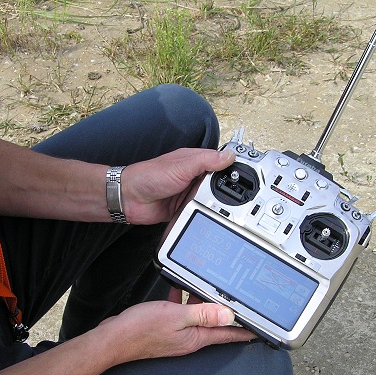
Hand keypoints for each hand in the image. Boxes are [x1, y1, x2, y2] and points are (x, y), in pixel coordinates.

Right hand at [99, 300, 255, 360]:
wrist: (113, 340)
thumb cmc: (140, 330)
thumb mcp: (176, 316)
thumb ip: (203, 314)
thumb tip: (228, 314)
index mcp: (196, 338)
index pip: (227, 335)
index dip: (245, 332)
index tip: (260, 330)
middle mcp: (189, 339)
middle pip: (214, 325)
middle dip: (225, 313)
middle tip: (236, 299)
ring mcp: (177, 336)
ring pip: (197, 318)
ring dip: (202, 305)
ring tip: (205, 288)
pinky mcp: (165, 331)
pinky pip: (181, 315)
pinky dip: (183, 304)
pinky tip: (177, 292)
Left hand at [120, 148, 234, 224]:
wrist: (129, 199)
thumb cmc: (149, 177)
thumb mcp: (182, 166)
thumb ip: (206, 161)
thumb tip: (228, 156)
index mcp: (194, 161)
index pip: (220, 163)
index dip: (232, 168)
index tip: (247, 176)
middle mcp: (193, 177)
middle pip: (218, 184)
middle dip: (227, 190)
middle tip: (239, 198)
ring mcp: (189, 193)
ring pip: (211, 199)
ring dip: (216, 204)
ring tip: (227, 210)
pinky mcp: (184, 208)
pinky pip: (200, 211)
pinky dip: (205, 214)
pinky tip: (211, 217)